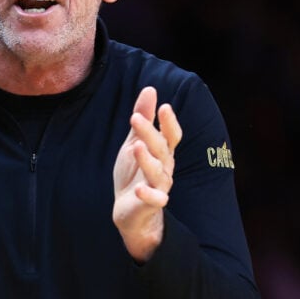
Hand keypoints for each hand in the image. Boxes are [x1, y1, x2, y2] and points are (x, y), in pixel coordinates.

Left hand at [112, 87, 182, 262]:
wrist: (129, 209)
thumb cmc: (134, 172)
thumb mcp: (135, 142)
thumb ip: (143, 118)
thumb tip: (150, 89)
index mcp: (162, 152)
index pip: (170, 135)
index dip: (168, 122)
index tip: (164, 106)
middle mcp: (165, 167)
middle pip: (160, 148)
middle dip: (149, 133)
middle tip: (135, 118)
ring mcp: (159, 185)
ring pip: (157, 171)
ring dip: (147, 160)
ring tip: (136, 147)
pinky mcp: (152, 203)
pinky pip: (154, 199)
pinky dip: (148, 194)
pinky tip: (139, 189)